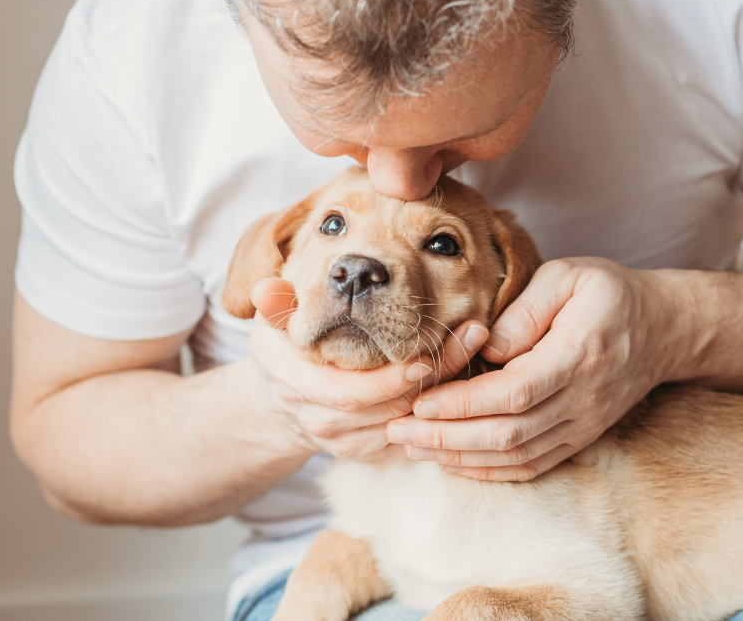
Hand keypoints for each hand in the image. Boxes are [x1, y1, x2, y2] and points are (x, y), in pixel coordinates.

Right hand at [247, 278, 490, 464]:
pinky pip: (415, 435)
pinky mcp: (372, 453)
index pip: (349, 393)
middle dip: (437, 375)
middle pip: (389, 407)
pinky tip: (467, 377)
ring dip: (448, 390)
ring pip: (409, 423)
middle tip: (474, 335)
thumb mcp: (275, 324)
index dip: (392, 378)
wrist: (287, 402)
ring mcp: (347, 443)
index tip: (429, 352)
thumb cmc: (290, 349)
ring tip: (477, 348)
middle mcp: (320, 422)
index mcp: (295, 386)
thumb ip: (277, 306)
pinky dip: (443, 410)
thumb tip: (265, 289)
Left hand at [384, 258, 680, 480]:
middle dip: (446, 437)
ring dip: (460, 457)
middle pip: (509, 433)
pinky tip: (453, 460)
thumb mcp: (567, 277)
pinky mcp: (580, 437)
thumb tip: (484, 347)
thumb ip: (524, 310)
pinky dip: (489, 470)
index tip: (420, 402)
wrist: (663, 329)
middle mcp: (584, 398)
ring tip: (413, 447)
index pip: (515, 391)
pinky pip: (532, 465)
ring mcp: (584, 424)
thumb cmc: (609, 294)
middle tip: (397, 431)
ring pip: (517, 456)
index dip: (463, 403)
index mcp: (579, 353)